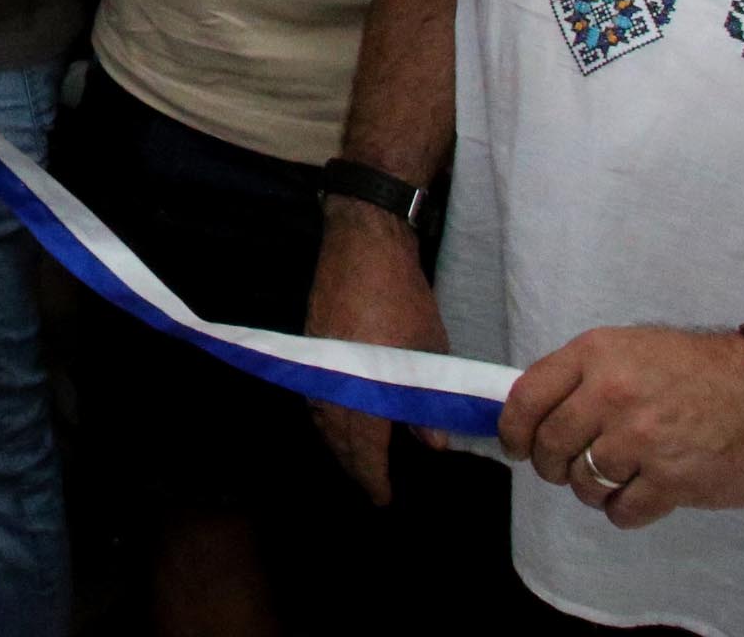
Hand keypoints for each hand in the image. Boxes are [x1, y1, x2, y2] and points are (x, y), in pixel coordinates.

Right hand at [307, 206, 447, 504]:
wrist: (363, 245)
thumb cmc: (402, 297)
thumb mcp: (427, 350)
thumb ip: (426, 401)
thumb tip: (433, 444)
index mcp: (363, 385)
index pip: (363, 447)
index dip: (372, 476)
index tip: (382, 498)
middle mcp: (332, 382)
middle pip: (337, 439)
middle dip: (354, 466)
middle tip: (372, 485)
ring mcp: (316, 365)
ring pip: (321, 420)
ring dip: (339, 444)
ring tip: (359, 458)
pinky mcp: (310, 349)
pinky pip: (315, 397)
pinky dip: (327, 417)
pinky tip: (341, 420)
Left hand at [501, 323, 743, 529]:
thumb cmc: (706, 370)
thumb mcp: (636, 350)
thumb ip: (587, 376)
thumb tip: (539, 412)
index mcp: (597, 354)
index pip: (527, 397)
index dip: (513, 430)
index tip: (517, 447)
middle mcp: (613, 393)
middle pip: (550, 447)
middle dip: (552, 466)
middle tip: (569, 468)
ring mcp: (643, 438)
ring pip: (583, 483)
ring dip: (593, 489)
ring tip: (619, 477)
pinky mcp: (673, 479)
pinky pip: (622, 511)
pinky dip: (625, 510)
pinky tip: (644, 495)